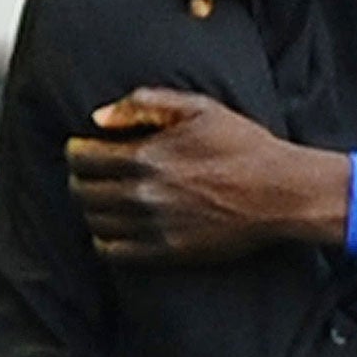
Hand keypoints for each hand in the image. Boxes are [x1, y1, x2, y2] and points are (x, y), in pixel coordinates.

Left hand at [67, 88, 347, 262]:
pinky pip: (113, 251)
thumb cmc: (243, 144)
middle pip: (82, 191)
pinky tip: (113, 229)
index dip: (75, 151)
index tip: (80, 148)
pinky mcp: (167, 252)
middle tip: (88, 173)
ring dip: (90, 208)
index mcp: (147, 155)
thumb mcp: (199, 107)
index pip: (83, 158)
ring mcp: (154, 226)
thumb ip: (144, 103)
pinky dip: (103, 240)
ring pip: (94, 222)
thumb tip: (98, 118)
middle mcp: (144, 193)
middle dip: (78, 178)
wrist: (281, 192)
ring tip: (101, 198)